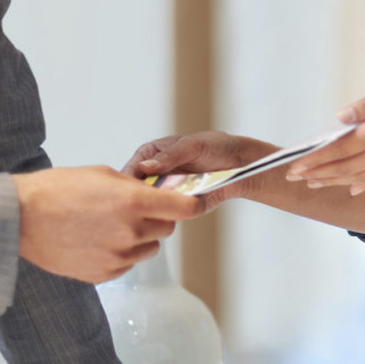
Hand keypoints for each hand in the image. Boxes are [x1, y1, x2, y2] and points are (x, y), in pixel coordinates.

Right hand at [11, 166, 204, 283]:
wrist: (21, 218)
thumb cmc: (56, 190)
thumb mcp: (101, 174)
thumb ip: (132, 186)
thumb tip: (151, 192)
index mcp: (133, 202)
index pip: (184, 208)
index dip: (192, 204)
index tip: (193, 202)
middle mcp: (131, 232)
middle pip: (167, 229)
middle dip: (159, 218)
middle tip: (138, 209)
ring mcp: (118, 256)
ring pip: (149, 249)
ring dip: (140, 238)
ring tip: (111, 225)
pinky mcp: (104, 274)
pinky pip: (127, 263)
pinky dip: (119, 253)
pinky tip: (96, 240)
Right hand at [124, 131, 278, 212]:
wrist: (239, 164)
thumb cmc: (215, 146)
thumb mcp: (192, 145)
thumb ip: (170, 156)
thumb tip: (147, 166)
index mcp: (151, 155)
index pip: (130, 171)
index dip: (126, 183)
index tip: (126, 194)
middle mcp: (155, 175)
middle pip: (136, 193)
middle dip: (136, 202)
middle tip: (141, 208)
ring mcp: (166, 192)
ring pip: (150, 207)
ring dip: (152, 212)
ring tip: (157, 212)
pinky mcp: (178, 205)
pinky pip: (169, 215)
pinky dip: (169, 217)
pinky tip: (170, 217)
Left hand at [286, 65, 364, 194]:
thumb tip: (341, 118)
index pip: (344, 148)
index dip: (317, 158)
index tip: (295, 164)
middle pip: (348, 167)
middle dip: (319, 173)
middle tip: (293, 177)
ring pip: (363, 176)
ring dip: (336, 180)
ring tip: (314, 182)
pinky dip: (363, 184)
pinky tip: (352, 187)